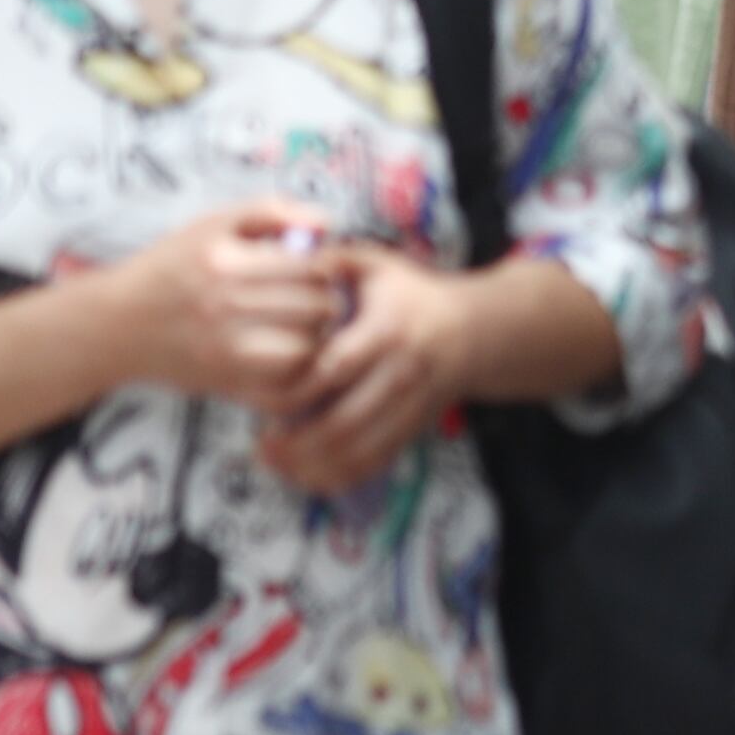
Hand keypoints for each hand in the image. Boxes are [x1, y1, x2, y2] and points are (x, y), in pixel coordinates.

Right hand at [112, 204, 346, 410]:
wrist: (116, 325)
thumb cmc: (170, 267)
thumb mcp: (212, 224)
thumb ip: (271, 211)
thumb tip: (326, 223)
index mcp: (227, 264)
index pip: (314, 267)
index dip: (327, 265)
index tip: (317, 267)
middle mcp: (226, 308)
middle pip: (319, 308)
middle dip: (324, 299)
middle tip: (313, 296)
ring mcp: (227, 352)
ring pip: (311, 348)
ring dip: (316, 335)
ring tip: (301, 322)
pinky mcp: (227, 384)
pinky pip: (288, 384)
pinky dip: (298, 370)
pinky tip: (287, 351)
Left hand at [254, 251, 479, 495]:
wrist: (473, 329)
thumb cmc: (413, 295)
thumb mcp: (378, 266)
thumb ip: (334, 261)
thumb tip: (286, 257)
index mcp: (388, 330)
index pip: (336, 368)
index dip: (297, 387)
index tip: (264, 396)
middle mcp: (404, 372)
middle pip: (345, 421)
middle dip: (299, 442)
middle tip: (260, 444)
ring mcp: (413, 405)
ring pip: (360, 450)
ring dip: (314, 465)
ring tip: (276, 462)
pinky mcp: (415, 427)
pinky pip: (377, 462)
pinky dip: (341, 477)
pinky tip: (309, 475)